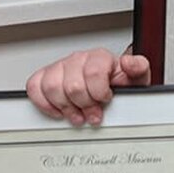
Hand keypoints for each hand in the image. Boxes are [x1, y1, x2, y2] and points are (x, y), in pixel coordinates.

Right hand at [26, 48, 150, 125]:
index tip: (105, 100)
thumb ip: (138, 68)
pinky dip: (44, 103)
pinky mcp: (46, 76)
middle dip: (84, 105)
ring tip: (78, 114)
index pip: (93, 73)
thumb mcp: (137, 78)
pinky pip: (35, 86)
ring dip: (66, 107)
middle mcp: (79, 59)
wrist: (112, 86)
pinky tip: (59, 110)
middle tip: (93, 113)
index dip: (99, 93)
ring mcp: (61, 67)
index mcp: (100, 57)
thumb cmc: (121, 84)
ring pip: (52, 86)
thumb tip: (129, 62)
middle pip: (73, 85)